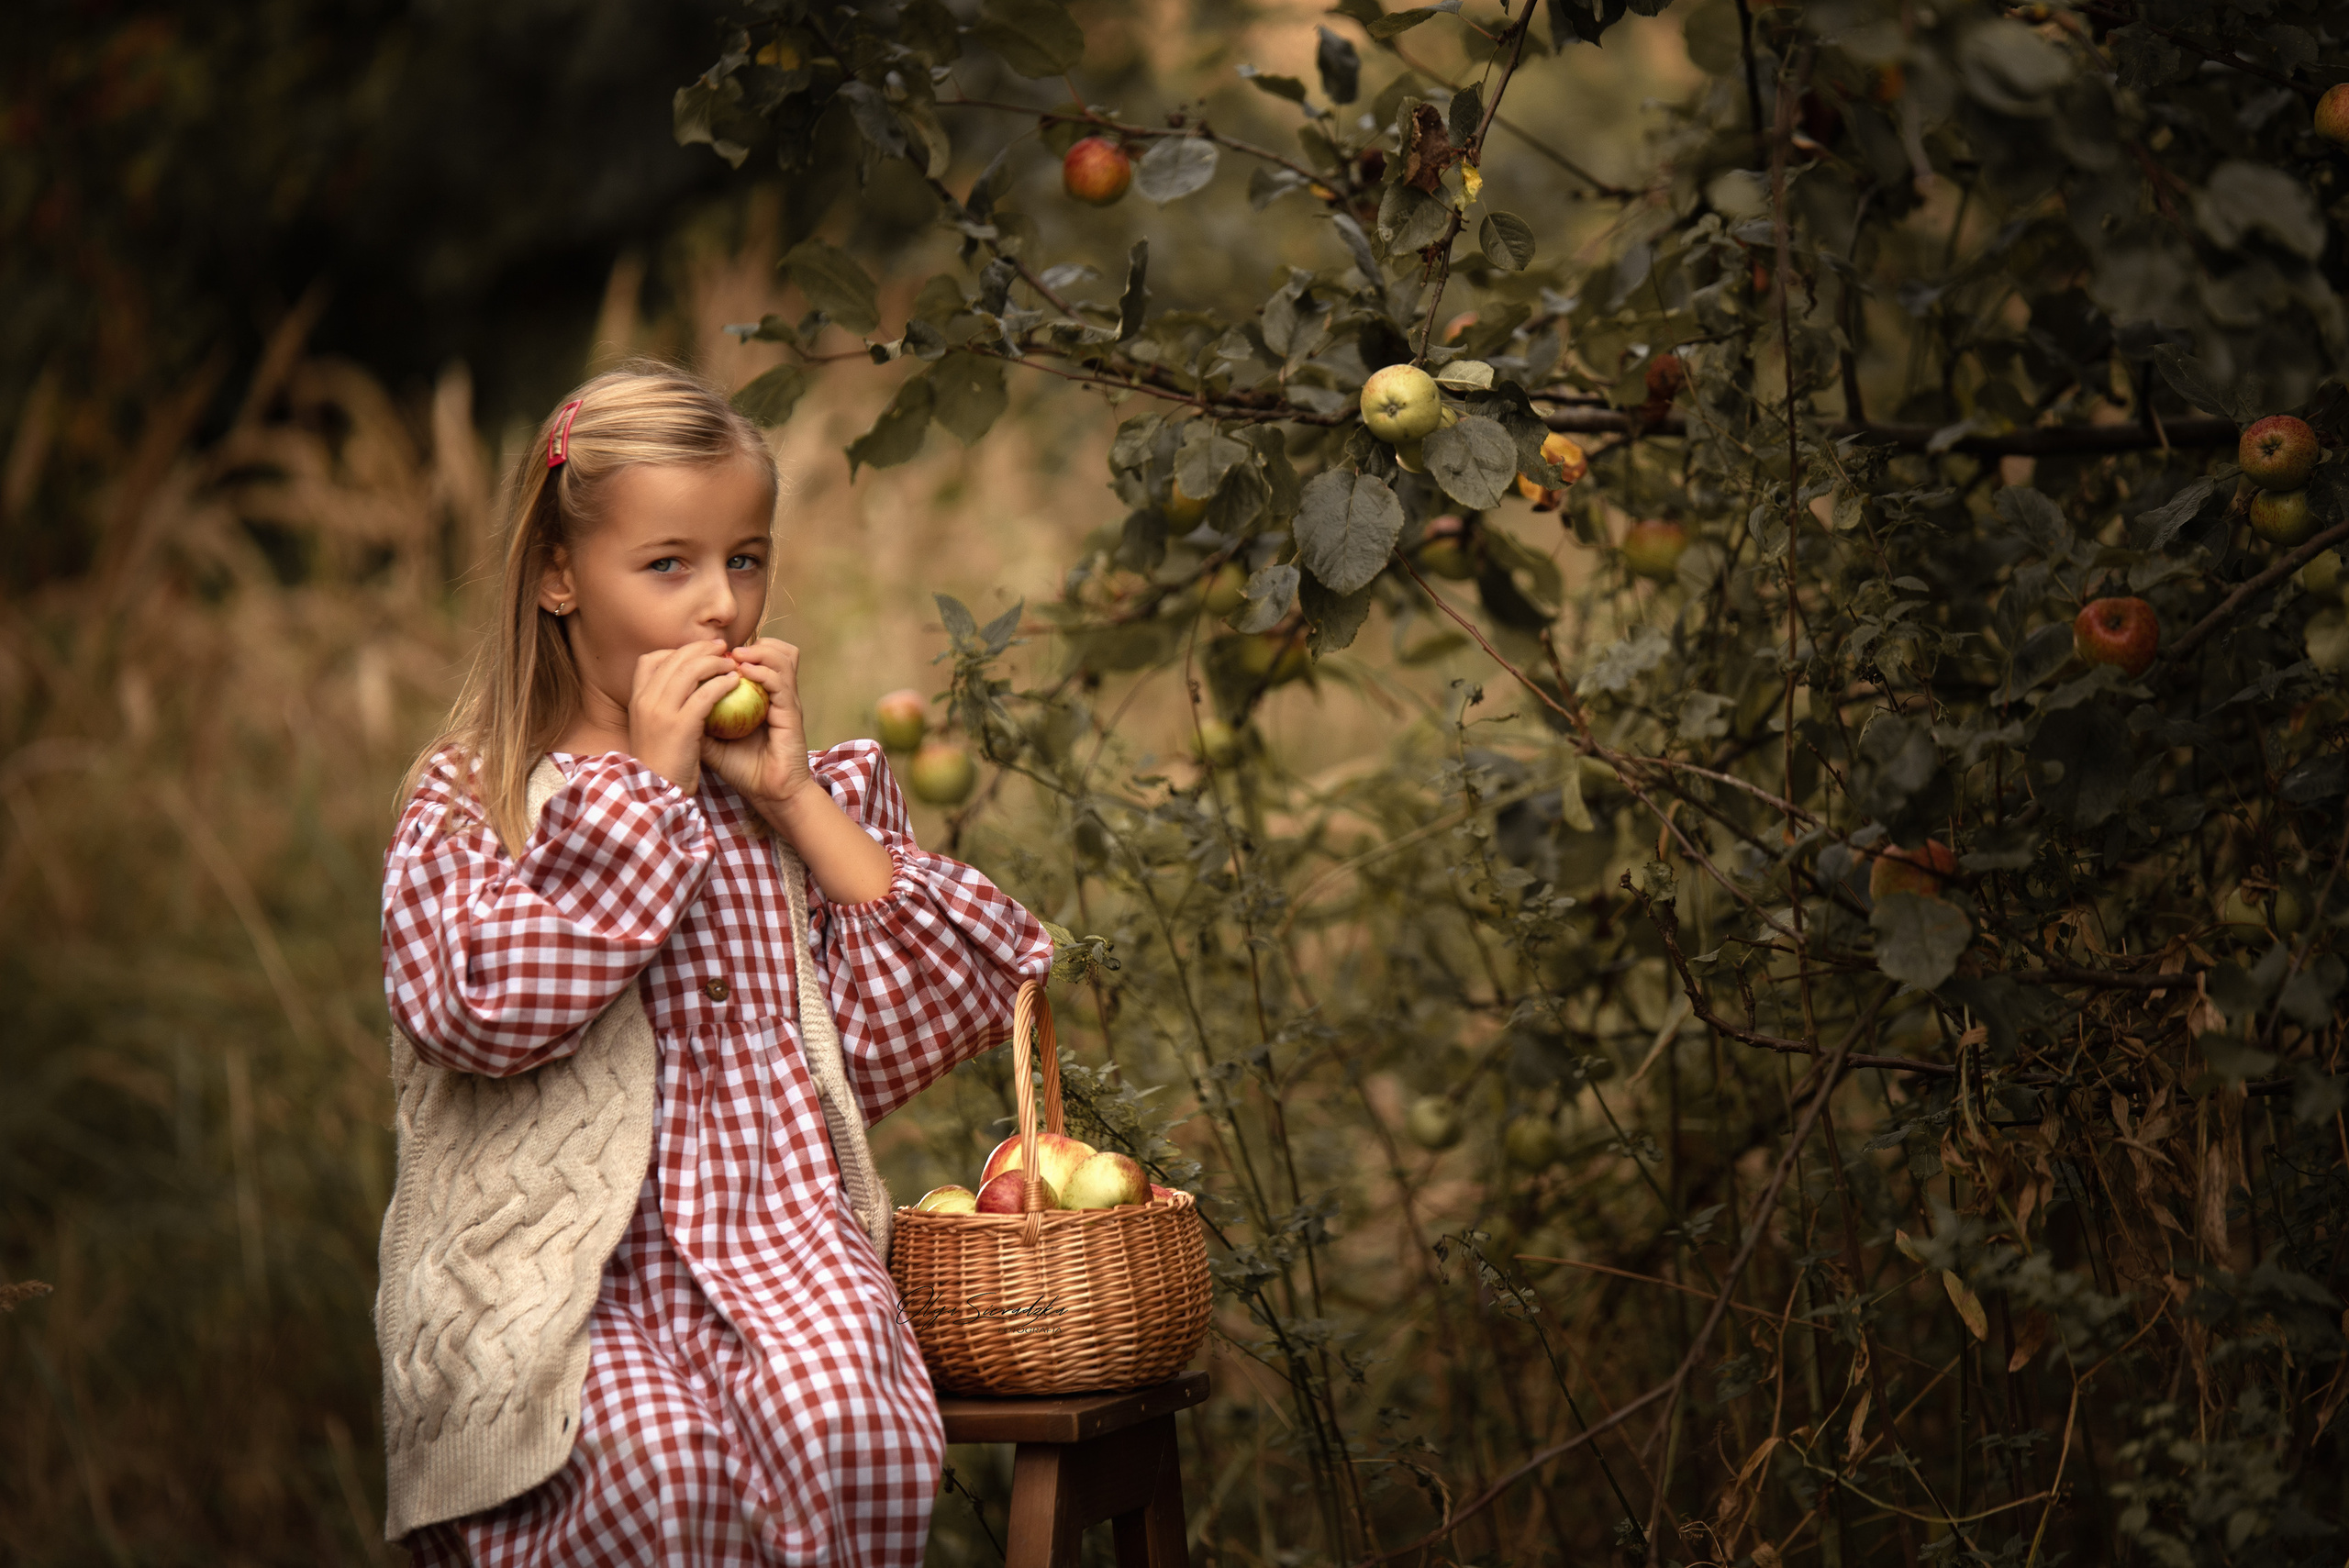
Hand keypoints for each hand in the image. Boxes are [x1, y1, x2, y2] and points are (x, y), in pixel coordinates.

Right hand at [627, 639, 738, 794]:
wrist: (656, 792)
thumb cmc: (660, 763)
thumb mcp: (652, 729)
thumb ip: (662, 706)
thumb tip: (683, 688)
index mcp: (636, 700)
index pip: (650, 660)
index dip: (676, 652)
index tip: (697, 654)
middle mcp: (645, 700)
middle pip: (674, 659)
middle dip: (700, 649)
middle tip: (721, 647)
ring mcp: (661, 711)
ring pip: (690, 670)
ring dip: (714, 662)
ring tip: (731, 664)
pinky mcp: (681, 725)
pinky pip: (705, 694)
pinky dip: (722, 683)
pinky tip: (735, 683)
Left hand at [699, 637, 815, 810]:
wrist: (770, 794)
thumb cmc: (744, 770)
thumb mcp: (713, 743)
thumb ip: (698, 721)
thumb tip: (672, 703)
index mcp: (762, 697)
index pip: (757, 658)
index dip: (734, 649)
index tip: (708, 652)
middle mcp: (778, 694)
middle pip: (776, 649)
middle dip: (749, 643)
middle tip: (722, 650)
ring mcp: (787, 701)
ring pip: (783, 657)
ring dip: (759, 651)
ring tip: (735, 656)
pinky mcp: (792, 713)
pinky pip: (781, 682)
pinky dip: (763, 672)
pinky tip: (743, 674)